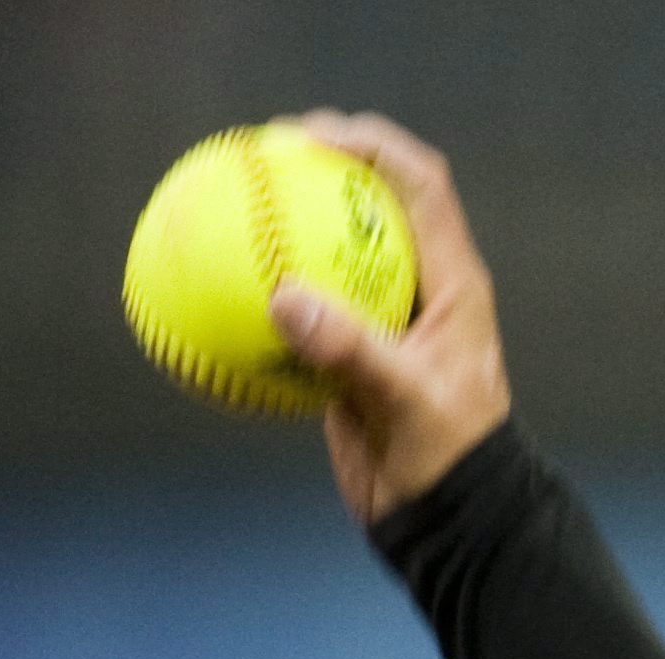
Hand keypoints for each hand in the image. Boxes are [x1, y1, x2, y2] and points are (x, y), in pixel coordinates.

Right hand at [266, 111, 510, 524]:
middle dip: (323, 168)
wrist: (448, 516)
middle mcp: (422, 290)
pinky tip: (211, 284)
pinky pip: (301, 308)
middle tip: (262, 153)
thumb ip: (350, 349)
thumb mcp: (405, 402)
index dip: (373, 146)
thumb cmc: (447, 458)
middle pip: (372, 202)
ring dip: (288, 226)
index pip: (420, 187)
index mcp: (453, 284)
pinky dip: (263, 291)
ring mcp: (384, 320)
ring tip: (229, 199)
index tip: (312, 136)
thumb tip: (283, 298)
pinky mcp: (351, 353)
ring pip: (333, 252)